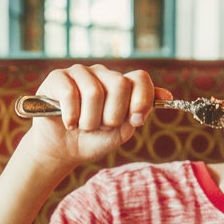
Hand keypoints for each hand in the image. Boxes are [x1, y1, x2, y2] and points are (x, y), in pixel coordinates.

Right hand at [21, 64, 165, 165]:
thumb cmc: (93, 139)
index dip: (142, 99)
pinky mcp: (57, 78)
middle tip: (101, 127)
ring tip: (82, 127)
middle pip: (119, 84)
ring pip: (94, 92)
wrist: (63, 151)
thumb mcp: (121, 130)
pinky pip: (70, 93)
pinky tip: (68, 123)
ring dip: (89, 121)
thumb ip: (140, 112)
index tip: (135, 120)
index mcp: (121, 84)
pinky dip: (71, 116)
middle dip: (112, 116)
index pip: (140, 78)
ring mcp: (79, 73)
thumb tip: (166, 96)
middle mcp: (102, 74)